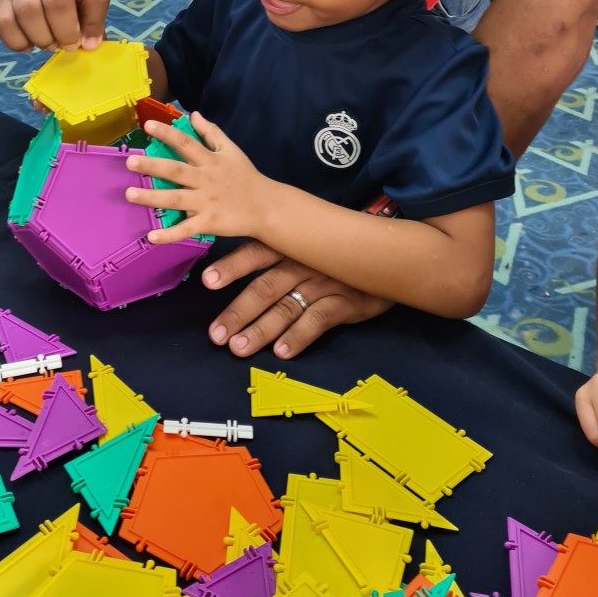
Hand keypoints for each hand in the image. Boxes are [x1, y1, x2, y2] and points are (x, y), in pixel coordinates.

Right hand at [0, 0, 109, 52]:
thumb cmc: (65, 5)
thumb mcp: (84, 8)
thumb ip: (92, 27)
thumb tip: (89, 46)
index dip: (94, 23)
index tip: (88, 43)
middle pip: (57, 1)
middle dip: (65, 32)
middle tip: (67, 46)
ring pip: (28, 10)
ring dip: (41, 37)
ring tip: (47, 45)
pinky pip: (3, 22)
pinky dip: (17, 41)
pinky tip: (27, 44)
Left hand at [127, 113, 268, 241]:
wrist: (266, 206)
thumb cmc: (246, 176)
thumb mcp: (231, 149)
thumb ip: (211, 132)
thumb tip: (193, 114)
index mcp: (210, 160)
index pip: (186, 143)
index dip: (167, 133)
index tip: (148, 125)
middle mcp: (205, 180)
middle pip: (176, 170)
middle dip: (152, 166)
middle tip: (130, 162)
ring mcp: (206, 202)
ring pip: (176, 199)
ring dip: (152, 197)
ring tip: (130, 194)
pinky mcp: (209, 222)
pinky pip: (186, 228)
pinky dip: (169, 234)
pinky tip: (151, 235)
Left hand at [201, 240, 391, 359]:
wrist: (390, 255)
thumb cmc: (337, 252)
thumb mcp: (308, 244)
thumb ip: (278, 256)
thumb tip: (239, 278)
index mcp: (291, 245)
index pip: (257, 252)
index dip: (232, 266)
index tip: (207, 281)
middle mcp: (304, 261)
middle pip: (265, 287)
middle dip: (238, 312)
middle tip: (216, 334)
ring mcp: (325, 282)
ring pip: (286, 307)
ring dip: (261, 330)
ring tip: (239, 348)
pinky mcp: (346, 302)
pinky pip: (318, 320)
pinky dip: (299, 336)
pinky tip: (282, 352)